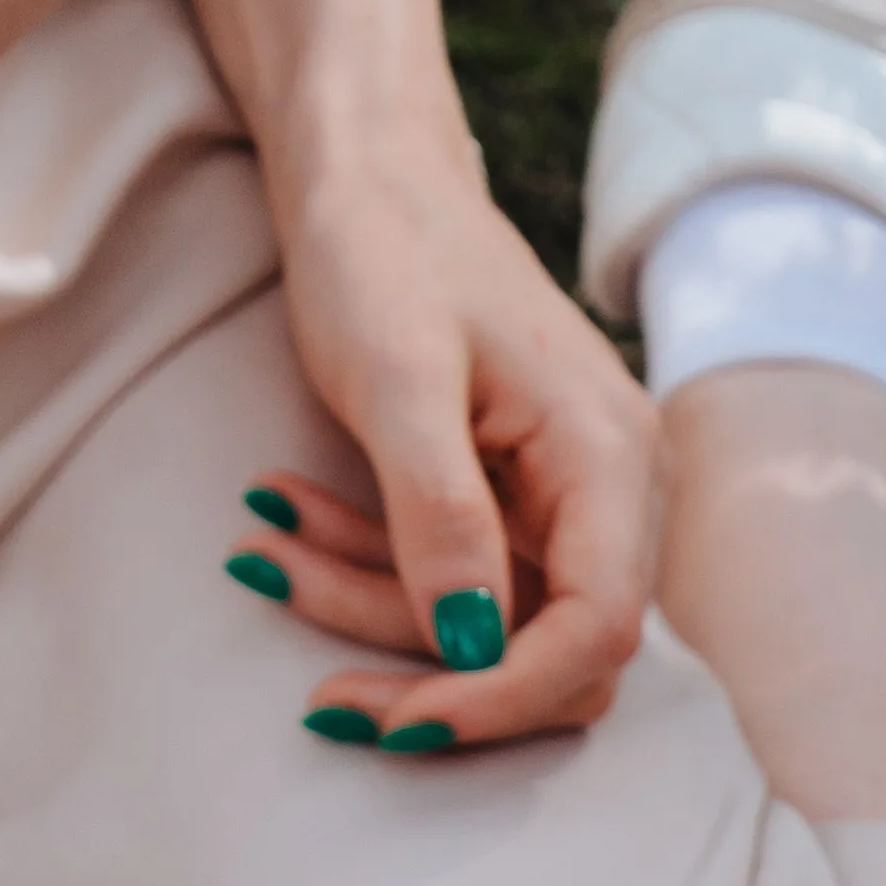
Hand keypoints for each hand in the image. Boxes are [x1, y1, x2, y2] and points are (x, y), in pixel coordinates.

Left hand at [233, 162, 660, 753]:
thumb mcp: (397, 377)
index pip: (596, 631)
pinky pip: (461, 582)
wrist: (370, 169)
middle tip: (319, 685)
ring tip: (266, 546)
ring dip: (380, 614)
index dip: (503, 694)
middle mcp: (619, 491)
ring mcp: (572, 500)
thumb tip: (472, 645)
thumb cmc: (385, 247)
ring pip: (499, 628)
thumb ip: (441, 515)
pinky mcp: (520, 501)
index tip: (397, 717)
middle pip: (555, 650)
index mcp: (613, 458)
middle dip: (434, 672)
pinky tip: (288, 520)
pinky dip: (374, 571)